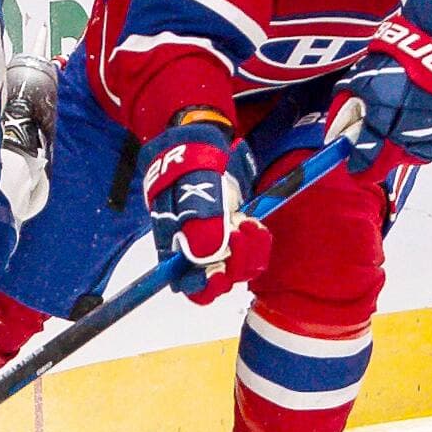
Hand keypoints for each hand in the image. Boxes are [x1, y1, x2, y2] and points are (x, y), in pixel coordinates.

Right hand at [139, 119, 270, 305]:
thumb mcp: (193, 188)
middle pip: (215, 281)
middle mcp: (194, 250)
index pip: (186, 283)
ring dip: (249, 251)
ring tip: (248, 223)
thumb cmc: (191, 165)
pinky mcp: (233, 234)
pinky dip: (257, 242)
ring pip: (237, 268)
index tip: (220, 273)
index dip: (203, 286)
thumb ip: (200, 222)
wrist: (203, 144)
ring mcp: (216, 242)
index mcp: (173, 245)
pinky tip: (254, 224)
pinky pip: (251, 252)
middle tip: (239, 233)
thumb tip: (207, 259)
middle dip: (233, 264)